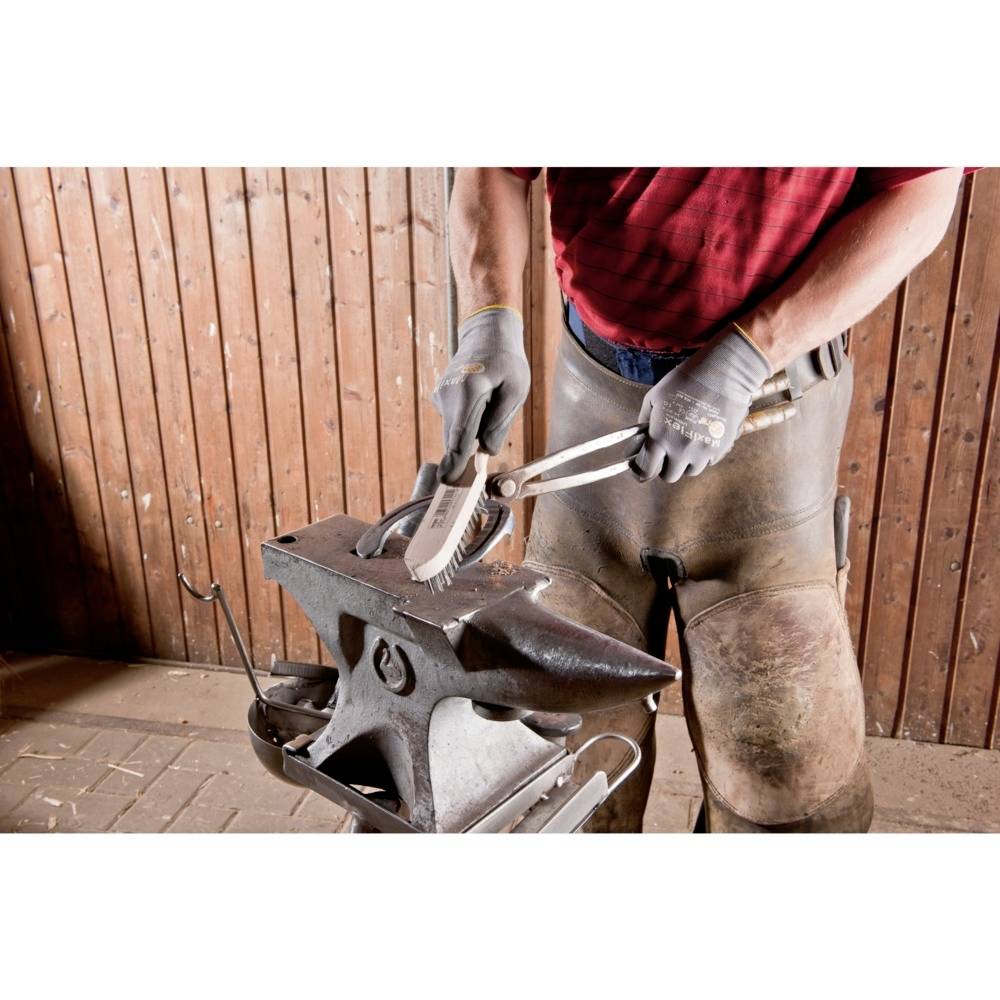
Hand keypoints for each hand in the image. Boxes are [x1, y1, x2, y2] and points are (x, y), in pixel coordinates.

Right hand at [432, 306, 529, 482]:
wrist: (486, 334)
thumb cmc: (506, 361)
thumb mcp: (516, 390)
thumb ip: (500, 422)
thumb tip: (485, 449)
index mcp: (468, 392)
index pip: (460, 436)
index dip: (456, 463)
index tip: (449, 483)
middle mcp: (448, 396)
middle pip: (454, 439)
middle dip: (465, 458)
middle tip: (477, 475)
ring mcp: (441, 398)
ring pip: (454, 433)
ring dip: (470, 436)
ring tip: (491, 408)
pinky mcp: (441, 400)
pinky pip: (455, 423)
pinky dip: (467, 426)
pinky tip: (482, 405)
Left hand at [631, 325, 771, 482]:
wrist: (724, 373)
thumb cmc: (685, 381)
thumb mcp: (654, 397)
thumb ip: (644, 422)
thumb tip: (640, 440)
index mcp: (661, 437)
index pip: (646, 470)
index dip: (641, 471)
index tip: (641, 469)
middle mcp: (682, 449)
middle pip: (669, 476)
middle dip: (665, 466)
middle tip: (666, 452)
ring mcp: (704, 451)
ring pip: (690, 471)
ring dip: (685, 462)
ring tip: (686, 442)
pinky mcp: (722, 448)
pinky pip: (709, 462)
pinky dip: (703, 455)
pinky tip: (702, 436)